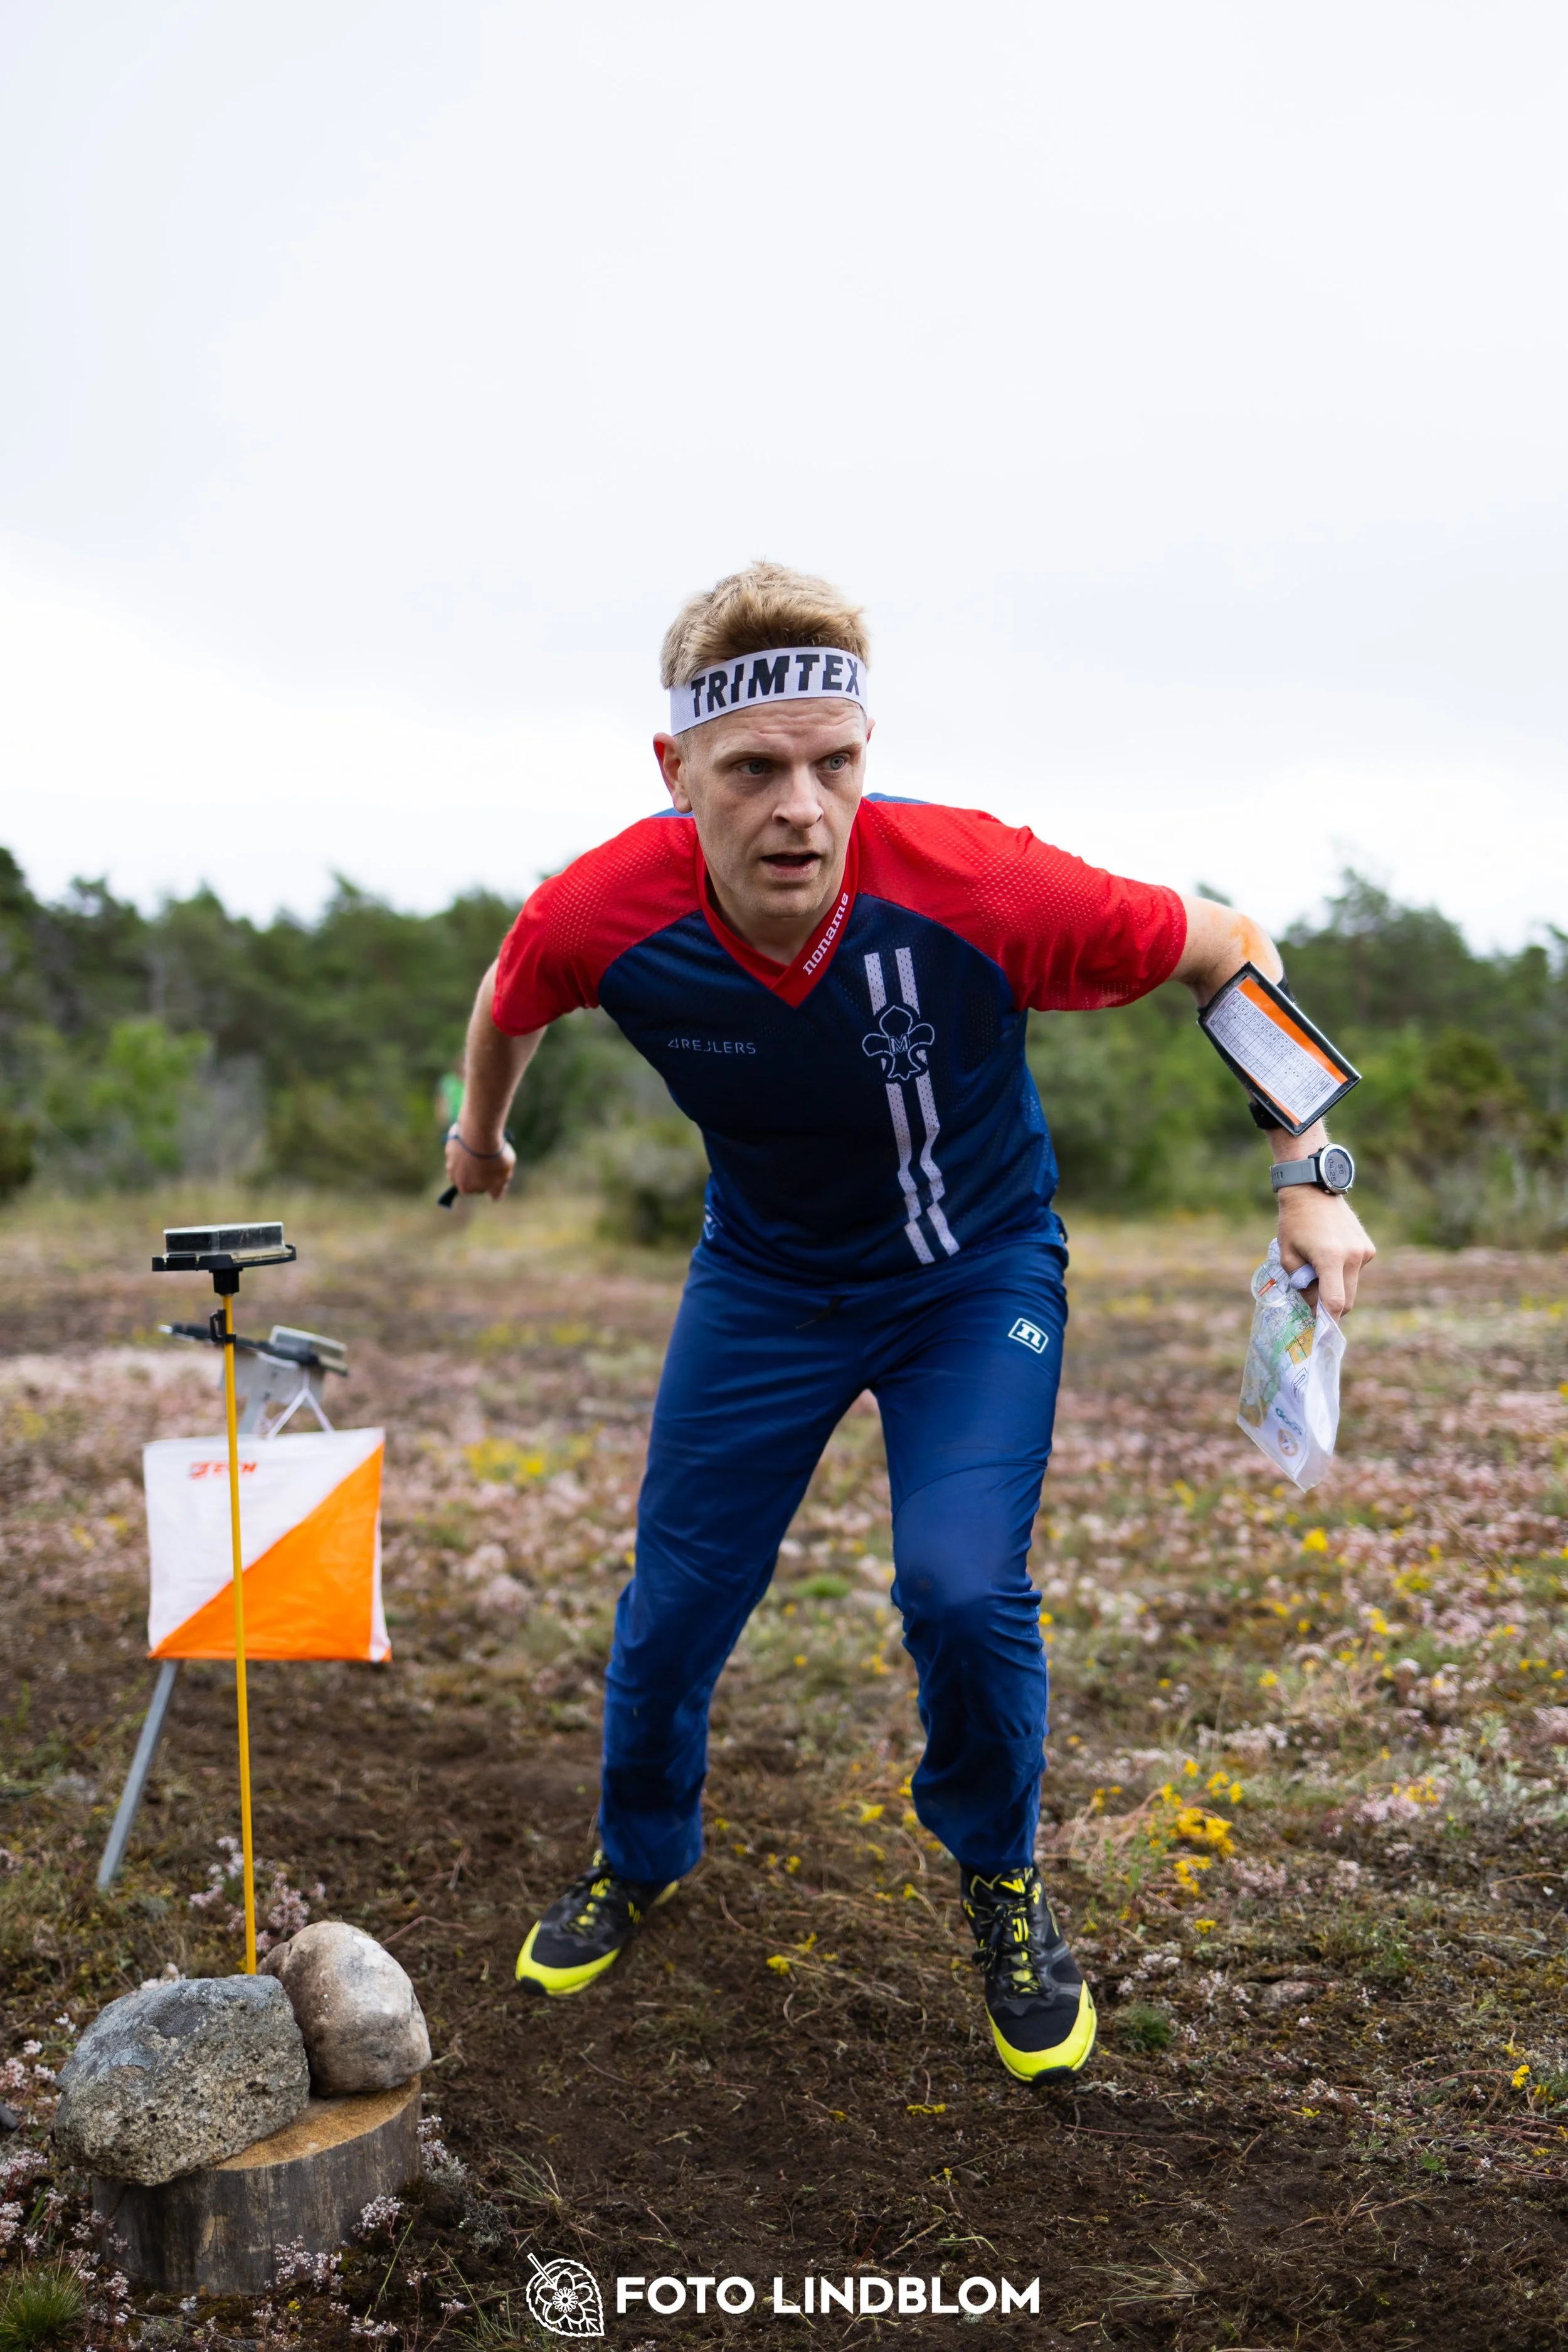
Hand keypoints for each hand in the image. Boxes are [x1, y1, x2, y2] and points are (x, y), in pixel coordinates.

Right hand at [443, 1126, 516, 1201]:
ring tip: (488, 1145)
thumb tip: (495, 1197)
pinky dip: (470, 1140)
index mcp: (464, 1187)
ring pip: (464, 1157)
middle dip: (478, 1167)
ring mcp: (449, 1156)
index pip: (477, 1188)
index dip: (488, 1180)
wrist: (481, 1133)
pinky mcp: (450, 1140)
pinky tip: (480, 1135)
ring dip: (474, 1153)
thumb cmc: (493, 1160)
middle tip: (493, 1157)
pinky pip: (462, 1142)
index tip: (497, 1171)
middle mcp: (452, 1174)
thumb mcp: (502, 1179)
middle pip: (468, 1172)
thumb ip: (497, 1191)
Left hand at [1276, 1186, 1374, 1318]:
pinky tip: (1329, 1254)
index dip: (1327, 1322)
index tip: (1319, 1333)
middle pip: (1347, 1300)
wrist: (1313, 1189)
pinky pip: (1355, 1271)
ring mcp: (1363, 1251)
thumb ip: (1300, 1283)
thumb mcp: (1287, 1255)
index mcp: (1330, 1258)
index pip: (1334, 1302)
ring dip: (1336, 1287)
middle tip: (1312, 1303)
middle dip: (1331, 1308)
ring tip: (1317, 1268)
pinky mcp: (1368, 1247)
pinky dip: (1343, 1272)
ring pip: (1352, 1286)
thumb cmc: (1294, 1222)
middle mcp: (1352, 1256)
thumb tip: (1314, 1304)